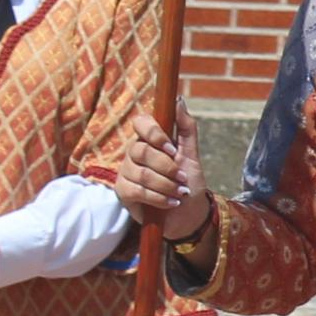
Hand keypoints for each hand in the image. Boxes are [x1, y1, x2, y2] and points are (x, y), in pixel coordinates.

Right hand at [114, 116, 212, 243]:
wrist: (188, 214)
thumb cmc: (188, 182)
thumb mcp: (191, 154)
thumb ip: (186, 128)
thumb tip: (179, 101)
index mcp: (150, 140)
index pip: (141, 122)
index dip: (154, 134)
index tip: (172, 149)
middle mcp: (134, 153)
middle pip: (141, 150)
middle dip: (166, 167)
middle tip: (182, 178)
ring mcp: (126, 172)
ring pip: (140, 173)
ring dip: (166, 185)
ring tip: (179, 192)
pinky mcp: (123, 192)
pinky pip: (136, 191)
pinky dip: (158, 197)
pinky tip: (170, 202)